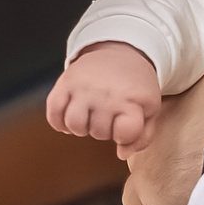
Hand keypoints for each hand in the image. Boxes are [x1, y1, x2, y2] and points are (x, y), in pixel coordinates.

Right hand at [46, 42, 163, 151]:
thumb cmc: (136, 86)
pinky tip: (70, 117)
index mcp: (131, 99)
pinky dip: (59, 122)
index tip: (124, 125)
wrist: (122, 51)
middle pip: (98, 132)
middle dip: (103, 130)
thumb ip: (142, 136)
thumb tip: (122, 154)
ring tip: (88, 118)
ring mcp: (84, 87)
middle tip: (108, 116)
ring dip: (81, 128)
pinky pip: (53, 113)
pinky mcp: (65, 82)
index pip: (124, 133)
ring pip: (74, 124)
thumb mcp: (150, 109)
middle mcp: (106, 93)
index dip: (124, 136)